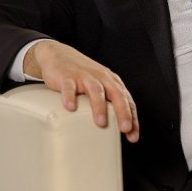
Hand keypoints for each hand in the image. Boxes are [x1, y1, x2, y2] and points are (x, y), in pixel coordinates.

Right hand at [24, 40, 139, 142]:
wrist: (58, 54)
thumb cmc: (82, 76)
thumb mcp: (99, 87)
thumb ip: (107, 104)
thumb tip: (114, 131)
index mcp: (111, 82)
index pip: (126, 100)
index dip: (132, 117)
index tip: (133, 136)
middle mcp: (101, 78)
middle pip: (116, 94)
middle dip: (122, 112)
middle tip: (125, 128)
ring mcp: (84, 76)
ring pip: (96, 90)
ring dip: (99, 106)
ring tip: (101, 123)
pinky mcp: (67, 76)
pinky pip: (69, 86)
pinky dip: (70, 96)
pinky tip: (70, 107)